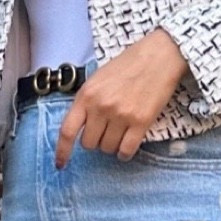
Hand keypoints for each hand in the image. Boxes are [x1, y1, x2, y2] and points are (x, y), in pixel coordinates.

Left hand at [56, 29, 188, 168]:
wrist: (159, 56)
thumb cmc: (128, 65)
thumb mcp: (98, 79)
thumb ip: (87, 102)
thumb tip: (80, 128)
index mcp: (86, 95)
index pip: (67, 131)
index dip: (63, 151)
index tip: (61, 164)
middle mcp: (101, 107)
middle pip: (89, 143)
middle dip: (95, 140)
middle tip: (105, 130)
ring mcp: (121, 115)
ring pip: (107, 148)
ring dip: (111, 145)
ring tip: (119, 131)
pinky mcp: (141, 122)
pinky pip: (126, 150)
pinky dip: (124, 153)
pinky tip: (126, 146)